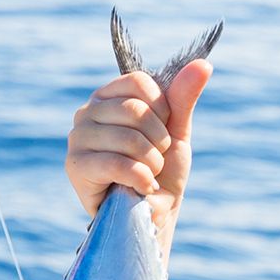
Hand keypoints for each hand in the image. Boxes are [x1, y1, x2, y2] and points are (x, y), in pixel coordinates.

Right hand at [64, 58, 212, 242]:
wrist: (153, 215)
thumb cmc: (162, 172)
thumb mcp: (175, 131)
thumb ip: (183, 97)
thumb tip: (203, 64)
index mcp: (109, 97)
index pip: (139, 82)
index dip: (162, 108)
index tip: (162, 131)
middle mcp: (87, 112)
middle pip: (134, 109)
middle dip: (158, 140)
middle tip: (155, 160)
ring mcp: (78, 138)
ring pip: (128, 137)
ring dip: (151, 163)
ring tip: (148, 175)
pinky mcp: (76, 166)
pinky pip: (117, 163)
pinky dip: (140, 178)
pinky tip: (141, 188)